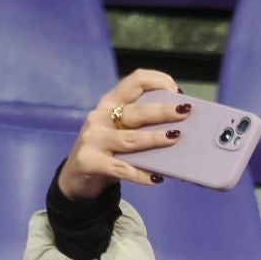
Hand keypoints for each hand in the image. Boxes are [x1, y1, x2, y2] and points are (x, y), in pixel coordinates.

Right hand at [57, 69, 187, 199]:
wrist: (76, 176)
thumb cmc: (108, 151)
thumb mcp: (120, 130)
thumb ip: (141, 125)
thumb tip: (178, 129)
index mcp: (110, 103)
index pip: (134, 82)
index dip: (156, 81)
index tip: (176, 89)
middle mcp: (100, 117)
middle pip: (135, 112)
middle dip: (161, 111)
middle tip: (184, 112)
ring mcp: (93, 139)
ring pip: (129, 139)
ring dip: (153, 138)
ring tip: (174, 138)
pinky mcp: (90, 161)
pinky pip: (120, 169)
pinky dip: (140, 174)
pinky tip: (156, 178)